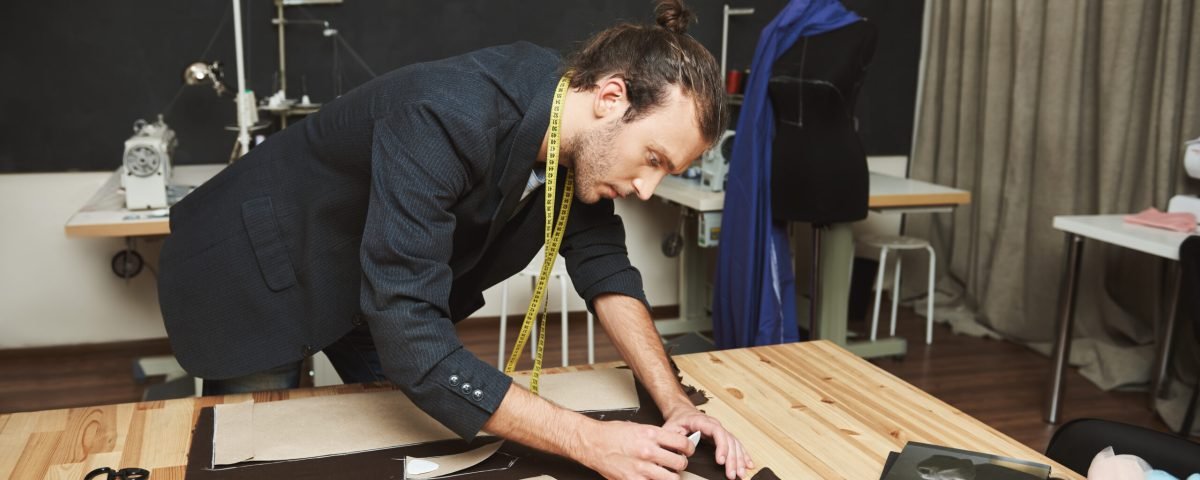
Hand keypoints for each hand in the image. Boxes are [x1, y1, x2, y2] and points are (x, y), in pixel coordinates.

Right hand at [575, 419, 694, 479]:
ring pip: (671, 478)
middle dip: (680, 463)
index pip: (682, 443)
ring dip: (671, 476)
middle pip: (680, 463)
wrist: (592, 443)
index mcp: (650, 434)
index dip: (689, 448)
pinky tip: (652, 478)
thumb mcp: (637, 427)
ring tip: (665, 473)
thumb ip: (657, 435)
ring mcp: (641, 468)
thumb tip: (674, 440)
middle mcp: (648, 451)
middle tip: (677, 463)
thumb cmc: (611, 434)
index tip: (687, 450)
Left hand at [662, 406, 752, 478]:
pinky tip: (748, 464)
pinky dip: (743, 455)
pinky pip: (736, 445)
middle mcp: (715, 425)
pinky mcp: (723, 436)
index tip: (721, 460)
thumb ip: (675, 440)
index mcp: (702, 421)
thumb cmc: (677, 420)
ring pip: (734, 444)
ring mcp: (720, 430)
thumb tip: (682, 453)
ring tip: (741, 473)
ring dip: (739, 459)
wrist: (681, 412)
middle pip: (728, 441)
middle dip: (732, 459)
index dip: (721, 446)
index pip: (717, 432)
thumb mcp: (670, 429)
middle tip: (732, 474)